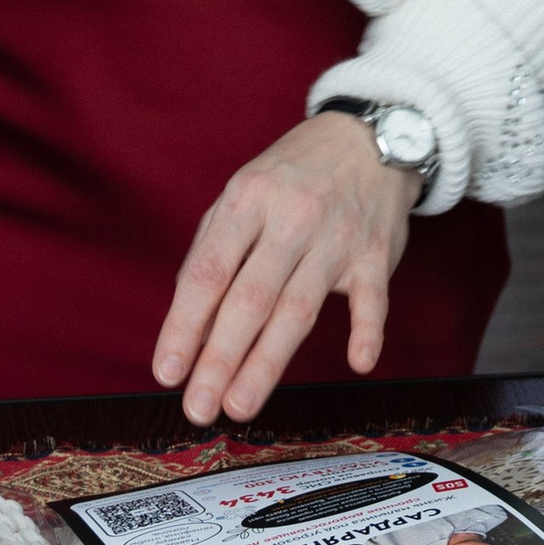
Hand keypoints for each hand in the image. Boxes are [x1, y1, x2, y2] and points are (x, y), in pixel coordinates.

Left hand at [152, 114, 420, 423]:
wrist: (368, 137)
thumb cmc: (292, 176)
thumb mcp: (243, 194)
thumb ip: (214, 253)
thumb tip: (189, 327)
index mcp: (247, 200)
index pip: (209, 272)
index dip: (184, 325)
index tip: (167, 372)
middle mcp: (291, 217)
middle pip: (250, 298)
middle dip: (220, 358)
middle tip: (200, 407)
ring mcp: (337, 237)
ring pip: (298, 307)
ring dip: (268, 361)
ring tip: (240, 404)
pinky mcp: (376, 254)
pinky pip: (373, 297)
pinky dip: (368, 329)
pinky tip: (358, 363)